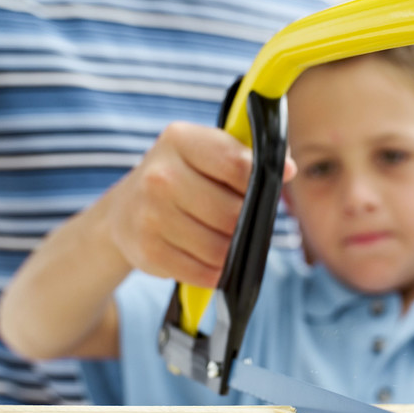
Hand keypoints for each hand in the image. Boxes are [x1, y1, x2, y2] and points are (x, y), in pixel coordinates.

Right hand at [105, 122, 294, 287]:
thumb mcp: (206, 153)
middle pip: (232, 212)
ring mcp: (149, 214)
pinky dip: (216, 272)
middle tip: (244, 219)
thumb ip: (246, 157)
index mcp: (179, 140)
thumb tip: (287, 169)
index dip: (261, 179)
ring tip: (227, 240)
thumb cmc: (183, 177)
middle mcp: (159, 175)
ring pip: (220, 248)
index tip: (275, 182)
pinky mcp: (146, 251)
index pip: (237, 164)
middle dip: (247, 222)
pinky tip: (212, 260)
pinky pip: (202, 272)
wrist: (125, 210)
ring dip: (233, 251)